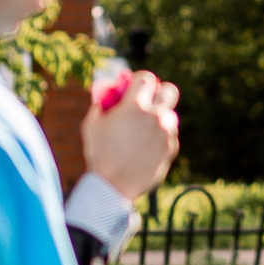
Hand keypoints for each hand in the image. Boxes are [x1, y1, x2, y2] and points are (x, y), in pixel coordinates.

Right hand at [83, 70, 180, 200]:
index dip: (139, 80)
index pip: (147, 78)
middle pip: (170, 90)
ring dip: (159, 117)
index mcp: (135, 107)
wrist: (114, 186)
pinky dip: (160, 136)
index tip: (133, 86)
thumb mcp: (92, 125)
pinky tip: (145, 146)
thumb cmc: (99, 154)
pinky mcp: (171, 148)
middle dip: (159, 92)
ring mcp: (166, 133)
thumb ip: (101, 103)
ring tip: (143, 129)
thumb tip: (107, 91)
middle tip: (148, 100)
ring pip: (170, 115)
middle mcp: (155, 116)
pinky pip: (169, 135)